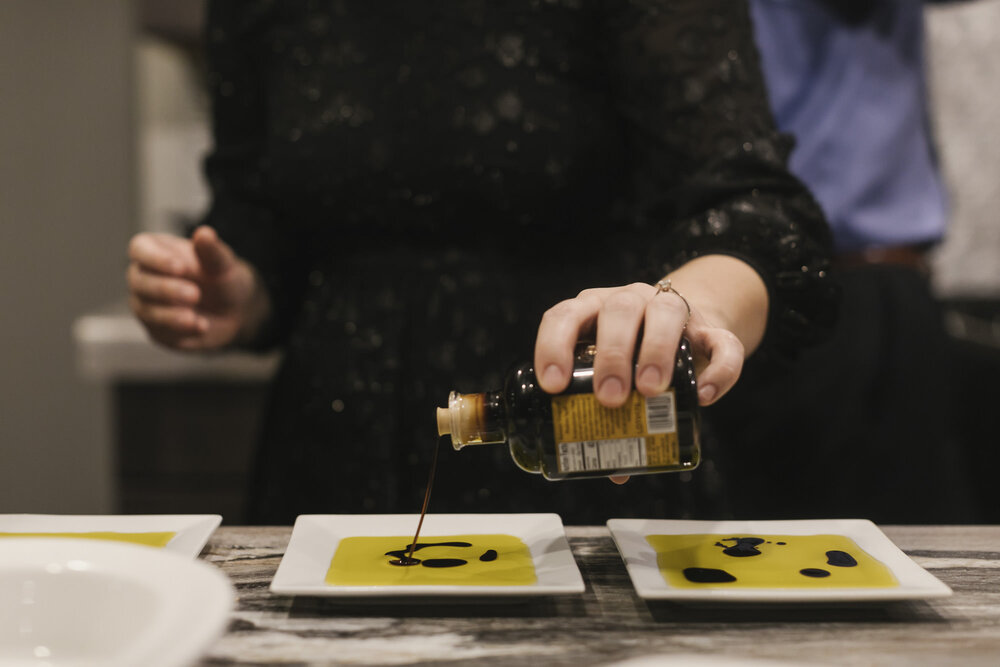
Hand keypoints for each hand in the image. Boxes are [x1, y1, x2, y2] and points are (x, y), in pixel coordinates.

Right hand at [126, 226, 266, 349]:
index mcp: (156, 250)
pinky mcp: (155, 328)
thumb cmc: (223, 278)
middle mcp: (144, 276)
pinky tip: (201, 326)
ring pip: (144, 309)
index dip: (156, 258)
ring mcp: (146, 303)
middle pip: (139, 281)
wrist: (236, 310)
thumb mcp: (224, 264)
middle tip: (194, 294)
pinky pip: (159, 330)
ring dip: (169, 314)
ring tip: (194, 317)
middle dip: (166, 289)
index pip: (140, 249)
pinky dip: (179, 330)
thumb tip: (205, 233)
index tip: (181, 267)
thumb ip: (212, 251)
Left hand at [534, 282, 744, 406]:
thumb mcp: (614, 373)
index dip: (554, 347)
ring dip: (657, 351)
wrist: (689, 326)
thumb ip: (608, 414)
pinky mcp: (712, 327)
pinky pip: (722, 342)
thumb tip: (611, 468)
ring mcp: (672, 308)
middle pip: (618, 310)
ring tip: (650, 391)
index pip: (565, 316)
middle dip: (611, 354)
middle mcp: (630, 300)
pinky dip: (717, 370)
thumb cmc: (636, 353)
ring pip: (666, 311)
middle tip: (609, 398)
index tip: (554, 385)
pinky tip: (705, 397)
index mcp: (593, 310)